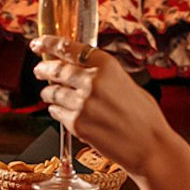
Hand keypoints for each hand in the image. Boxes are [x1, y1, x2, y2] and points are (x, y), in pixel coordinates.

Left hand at [31, 35, 169, 176]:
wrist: (150, 147)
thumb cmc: (144, 117)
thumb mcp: (127, 83)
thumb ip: (103, 75)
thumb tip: (80, 70)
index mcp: (106, 65)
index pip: (68, 47)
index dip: (48, 43)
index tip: (38, 42)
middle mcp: (92, 81)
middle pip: (55, 69)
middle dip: (43, 69)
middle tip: (38, 70)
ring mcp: (82, 103)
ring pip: (52, 93)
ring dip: (49, 93)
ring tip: (50, 94)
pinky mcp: (77, 124)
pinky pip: (57, 113)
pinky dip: (56, 111)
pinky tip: (61, 112)